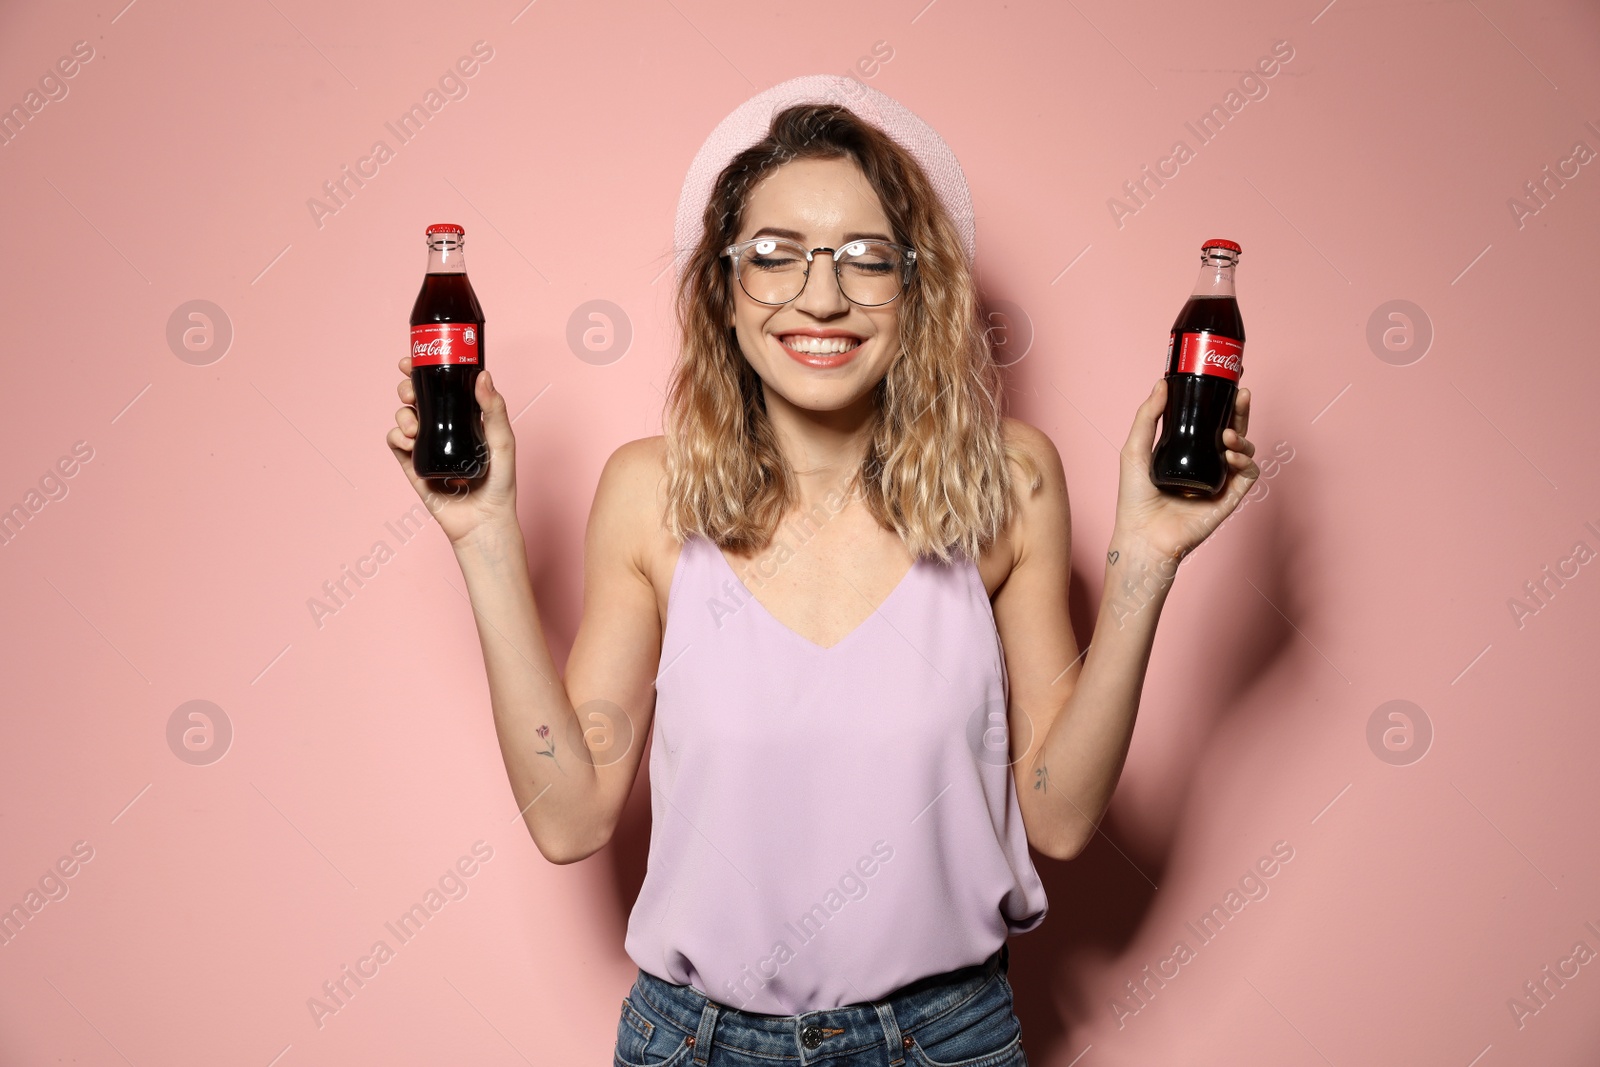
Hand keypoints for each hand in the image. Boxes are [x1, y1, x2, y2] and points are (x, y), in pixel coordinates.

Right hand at [387, 356, 520, 546]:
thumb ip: (494, 409)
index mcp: (464, 418)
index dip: (423, 371)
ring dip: (402, 414)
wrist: (483, 521)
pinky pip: (395, 443)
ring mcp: (427, 446)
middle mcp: (444, 428)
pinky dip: (396, 436)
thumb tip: (483, 375)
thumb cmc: (500, 484)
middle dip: (406, 388)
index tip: (410, 361)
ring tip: (415, 427)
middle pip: (416, 398)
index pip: (441, 387)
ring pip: (403, 417)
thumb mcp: (503, 442)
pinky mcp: (413, 466)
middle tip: (409, 392)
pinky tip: (409, 441)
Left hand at [1112, 379, 1259, 562]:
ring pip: (1245, 450)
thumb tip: (1162, 383)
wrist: (1142, 535)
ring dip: (1242, 437)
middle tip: (1242, 394)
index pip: (1210, 421)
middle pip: (1232, 430)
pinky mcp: (1228, 498)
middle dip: (1241, 411)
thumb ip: (1148, 416)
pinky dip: (1245, 461)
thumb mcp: (1135, 449)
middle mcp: (1205, 463)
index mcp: (1186, 451)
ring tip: (1227, 435)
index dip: (1222, 402)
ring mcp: (1219, 480)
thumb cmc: (1134, 498)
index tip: (1228, 382)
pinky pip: (1248, 475)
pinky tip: (1231, 455)